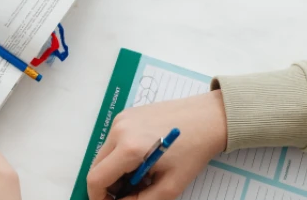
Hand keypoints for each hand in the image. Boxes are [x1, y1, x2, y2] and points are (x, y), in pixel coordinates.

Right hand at [87, 90, 227, 199]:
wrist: (209, 117)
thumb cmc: (194, 151)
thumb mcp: (171, 185)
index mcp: (129, 148)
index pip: (96, 179)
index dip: (98, 197)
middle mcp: (119, 130)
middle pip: (97, 166)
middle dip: (109, 185)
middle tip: (131, 191)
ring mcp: (121, 119)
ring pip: (104, 154)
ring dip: (116, 170)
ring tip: (142, 174)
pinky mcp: (126, 114)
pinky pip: (113, 141)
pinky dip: (121, 155)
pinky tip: (143, 158)